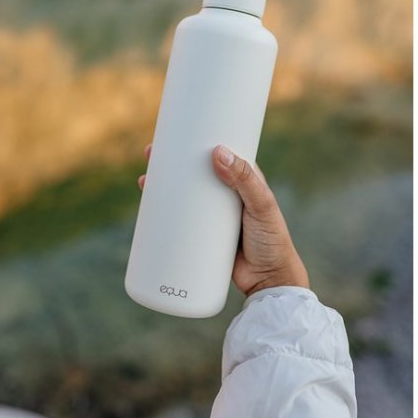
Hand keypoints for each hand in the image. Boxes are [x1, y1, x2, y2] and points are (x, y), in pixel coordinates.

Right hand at [138, 143, 308, 295]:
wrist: (269, 281)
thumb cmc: (273, 240)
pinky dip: (165, 215)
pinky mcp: (203, 237)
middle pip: (194, 174)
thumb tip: (217, 152)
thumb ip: (245, 179)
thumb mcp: (261, 205)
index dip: (197, 144)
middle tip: (151, 154)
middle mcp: (226, 195)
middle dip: (172, 164)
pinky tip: (149, 211)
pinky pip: (181, 222)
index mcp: (242, 181)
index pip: (217, 156)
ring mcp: (213, 217)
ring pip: (184, 197)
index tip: (177, 135)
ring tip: (145, 181)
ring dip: (164, 187)